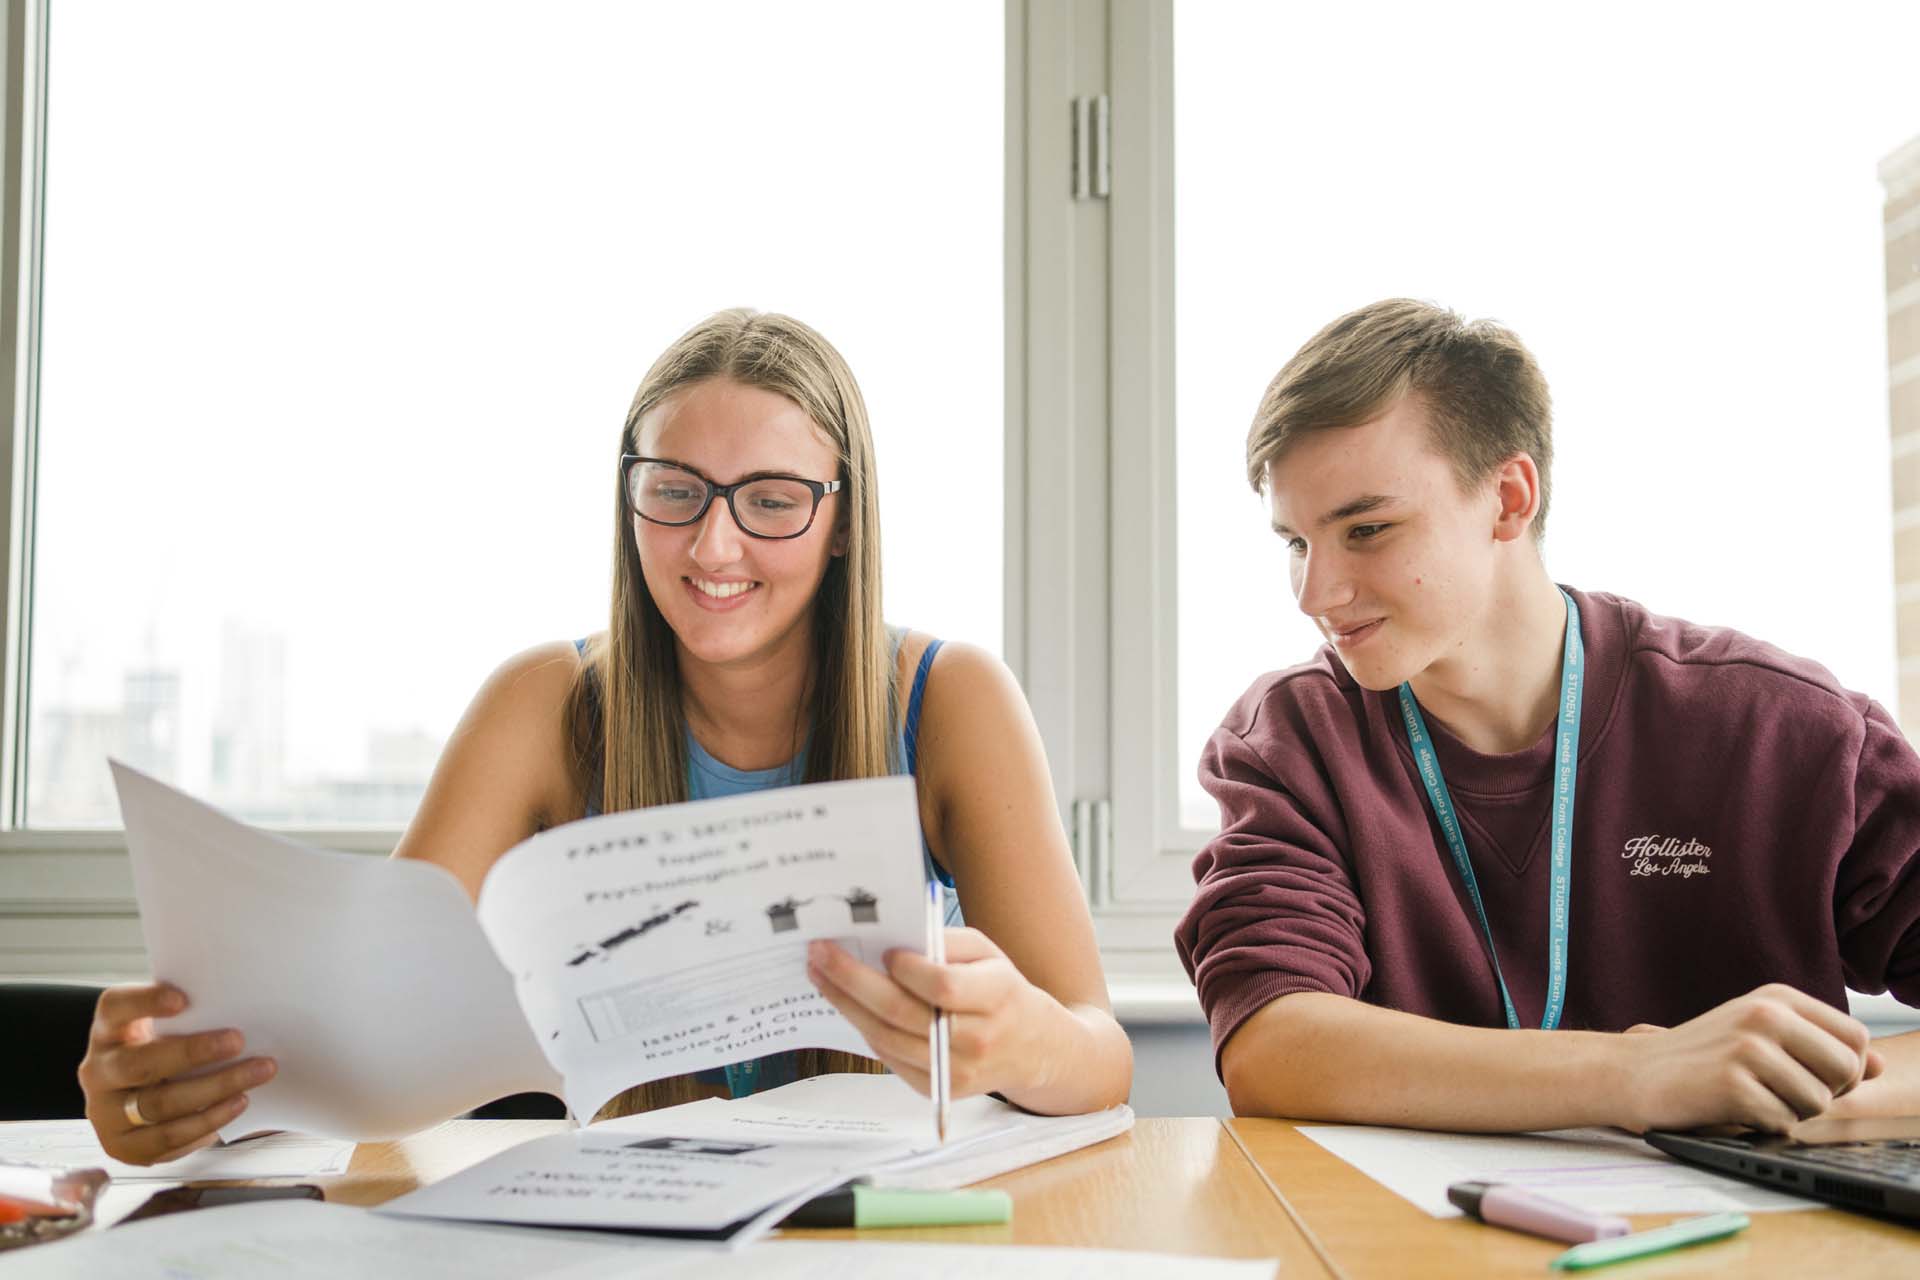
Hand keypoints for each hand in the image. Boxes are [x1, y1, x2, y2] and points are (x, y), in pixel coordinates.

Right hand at [77, 983, 276, 1164]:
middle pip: (140, 1064)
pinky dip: (208, 1122)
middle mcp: (98, 1071)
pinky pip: (168, 1138)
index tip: (182, 999)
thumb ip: (190, 1014)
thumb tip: (242, 1003)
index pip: (116, 1008)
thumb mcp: (164, 1026)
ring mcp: (105, 1113)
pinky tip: (237, 1103)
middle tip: (237, 1041)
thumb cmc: (161, 1049)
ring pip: (159, 1105)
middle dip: (193, 1052)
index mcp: (108, 1030)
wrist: (135, 1096)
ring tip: (257, 1073)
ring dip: (215, 1089)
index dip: (145, 1002)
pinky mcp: (122, 1146)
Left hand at [805, 928, 1058, 1098]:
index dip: (908, 970)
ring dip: (846, 1005)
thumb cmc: (1001, 990)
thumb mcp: (988, 954)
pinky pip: (889, 1058)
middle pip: (902, 1014)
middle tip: (820, 954)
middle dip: (852, 980)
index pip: (943, 987)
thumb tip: (893, 942)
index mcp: (997, 997)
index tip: (884, 951)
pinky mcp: (938, 1090)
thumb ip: (946, 942)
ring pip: (887, 1038)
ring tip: (821, 976)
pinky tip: (848, 1005)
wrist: (1030, 1047)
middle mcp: (978, 1040)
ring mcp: (957, 1072)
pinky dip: (865, 1029)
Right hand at [1613, 984, 1876, 1133]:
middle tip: (1781, 1093)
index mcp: (1777, 997)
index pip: (1856, 1038)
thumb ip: (1820, 1048)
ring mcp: (1747, 1047)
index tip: (1811, 1077)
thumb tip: (1879, 1067)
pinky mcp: (1732, 1083)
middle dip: (1824, 1094)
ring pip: (1818, 1102)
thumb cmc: (1703, 1058)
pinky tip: (1732, 1109)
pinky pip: (1783, 1122)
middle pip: (1846, 1070)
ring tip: (1752, 1098)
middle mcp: (1765, 1014)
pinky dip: (1763, 1126)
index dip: (1846, 1069)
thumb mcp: (1762, 1038)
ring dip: (1791, 1112)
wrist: (1634, 1073)